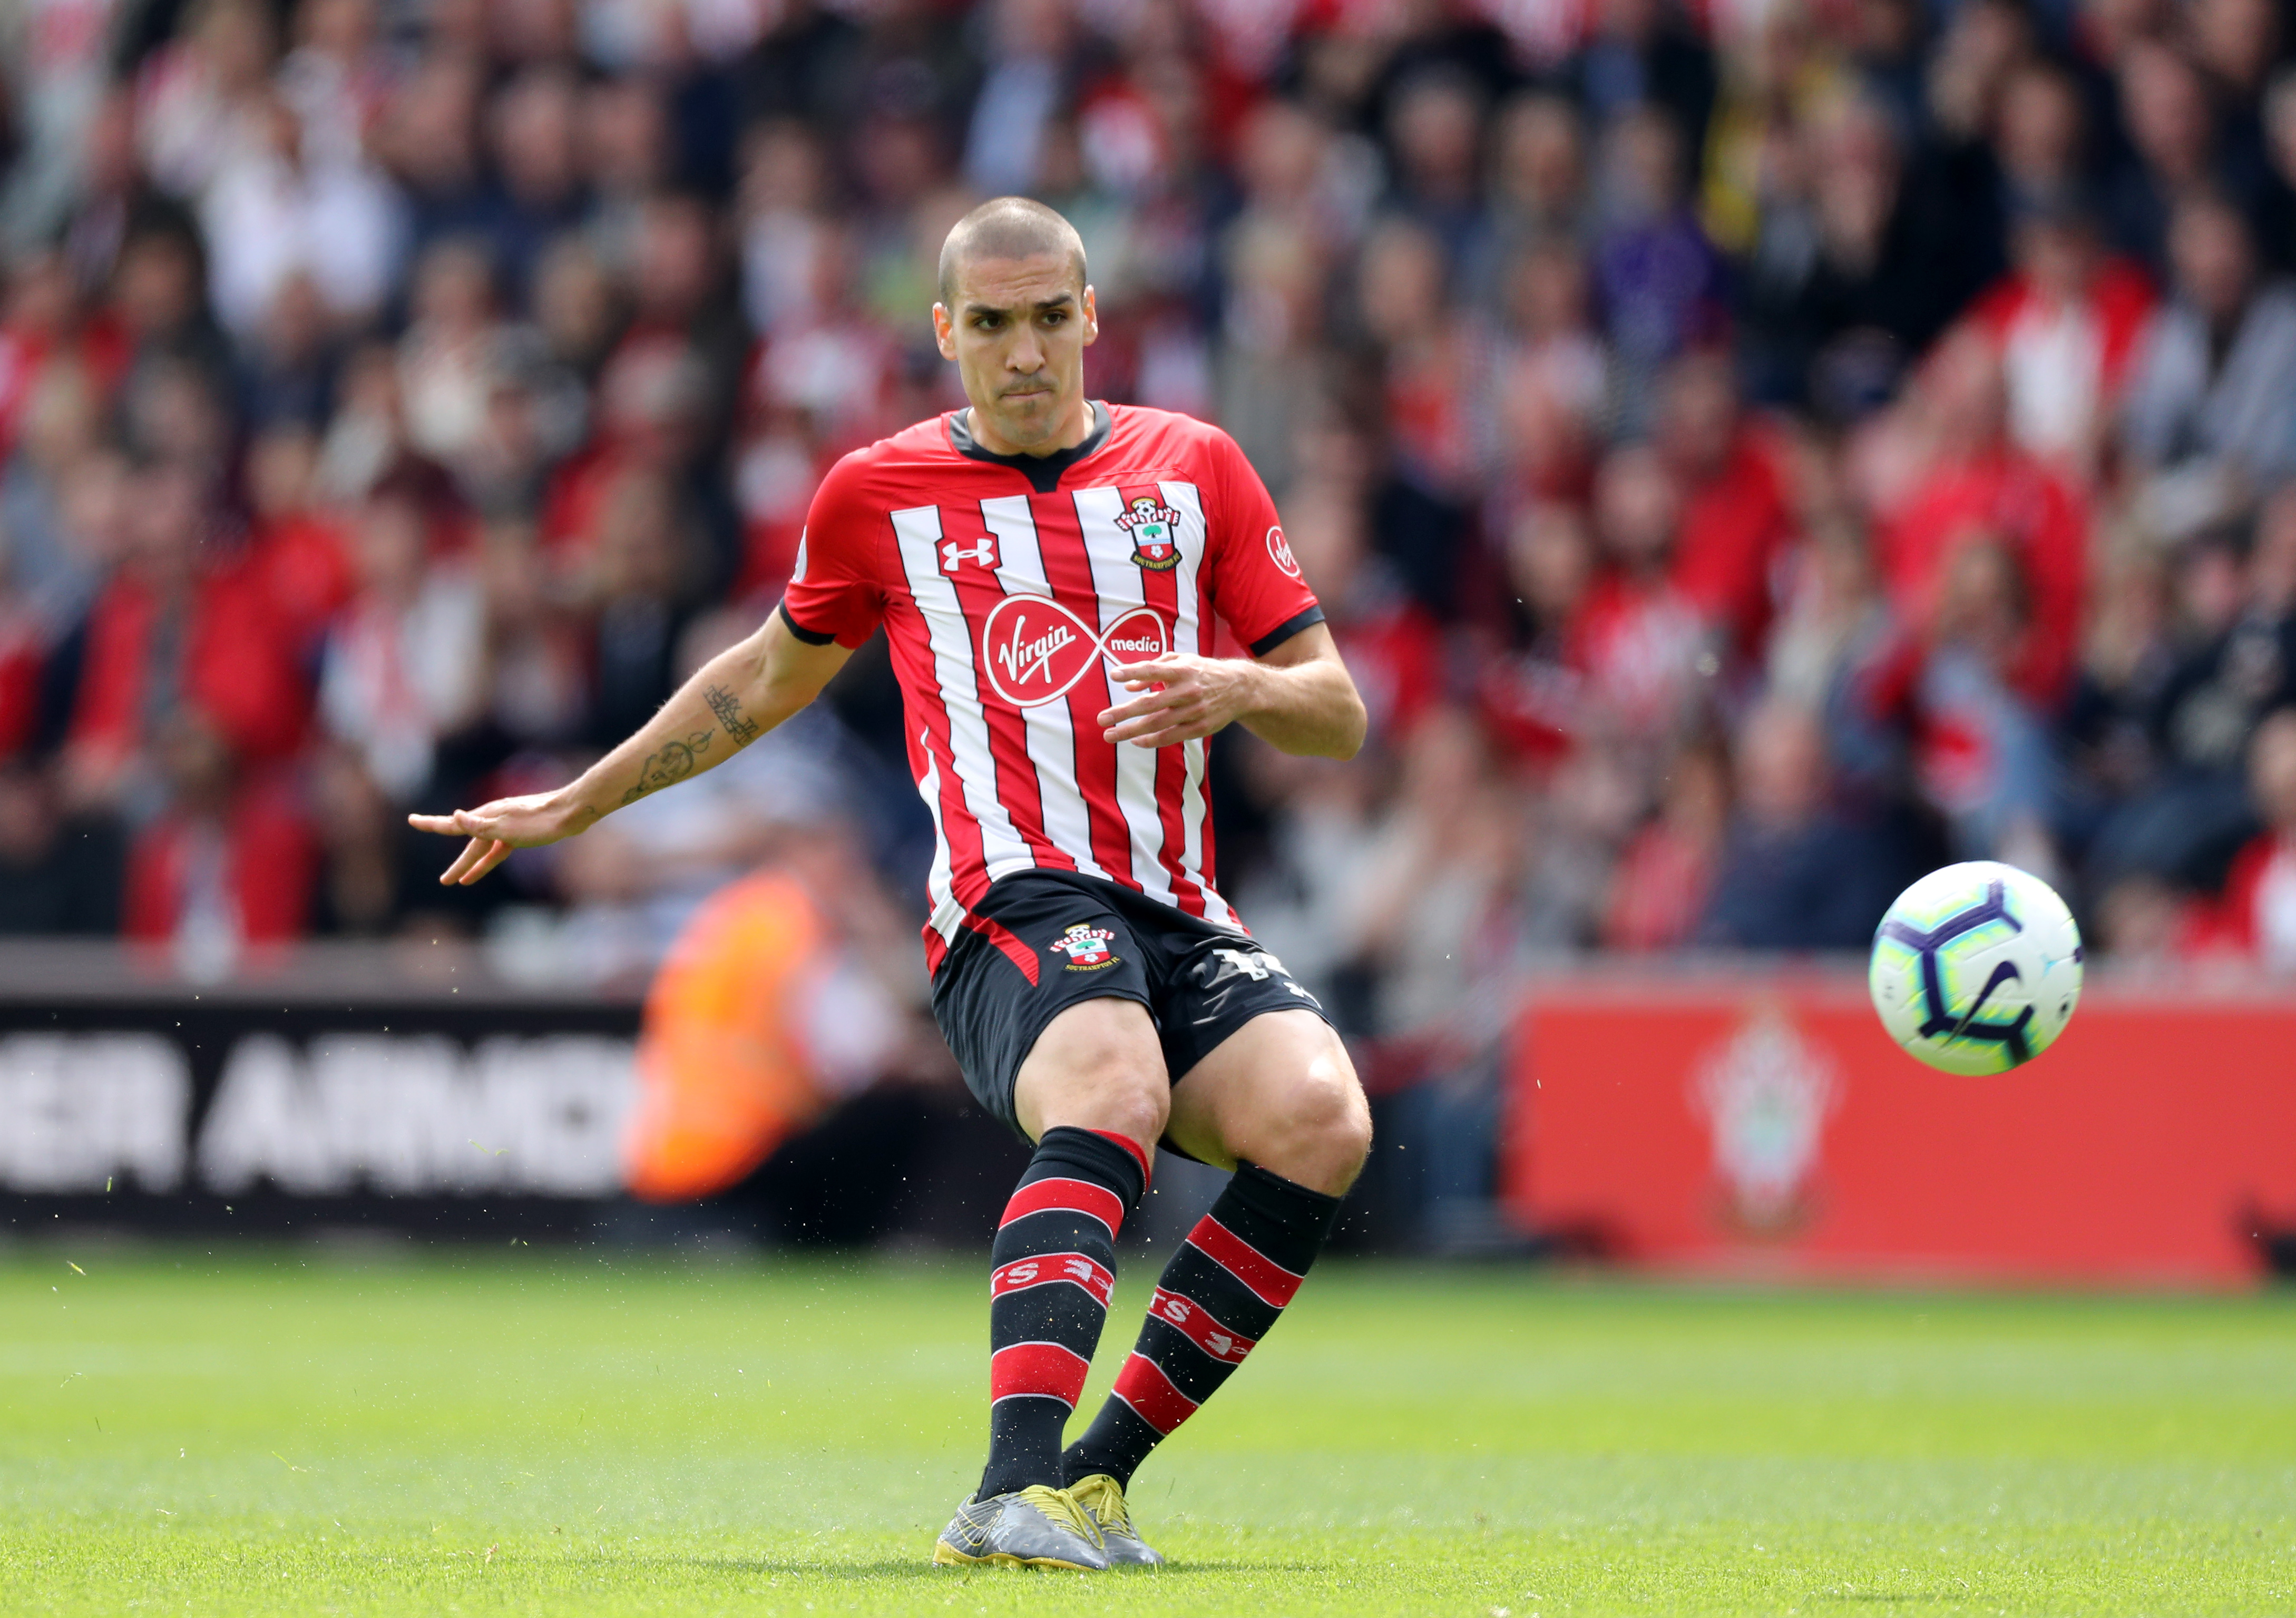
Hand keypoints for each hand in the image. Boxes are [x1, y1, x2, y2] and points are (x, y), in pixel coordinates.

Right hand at [407, 792, 593, 885]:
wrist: (571, 813)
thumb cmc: (539, 821)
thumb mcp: (507, 826)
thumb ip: (480, 825)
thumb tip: (454, 817)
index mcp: (485, 816)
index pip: (452, 824)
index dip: (430, 824)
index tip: (412, 820)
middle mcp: (492, 820)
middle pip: (468, 845)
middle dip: (456, 864)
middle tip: (442, 881)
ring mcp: (506, 827)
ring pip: (482, 850)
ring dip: (470, 866)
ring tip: (456, 881)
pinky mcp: (519, 834)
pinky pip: (497, 851)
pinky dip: (487, 862)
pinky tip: (480, 873)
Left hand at [1097, 654, 1261, 747]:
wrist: (1239, 689)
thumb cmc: (1203, 671)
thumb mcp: (1183, 661)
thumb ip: (1155, 667)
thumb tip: (1129, 685)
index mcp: (1183, 670)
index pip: (1154, 670)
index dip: (1133, 671)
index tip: (1113, 675)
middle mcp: (1187, 691)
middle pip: (1149, 703)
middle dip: (1122, 712)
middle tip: (1101, 719)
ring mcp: (1193, 711)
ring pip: (1156, 724)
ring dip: (1130, 731)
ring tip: (1110, 735)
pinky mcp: (1199, 728)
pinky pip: (1170, 737)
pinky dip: (1151, 740)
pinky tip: (1135, 741)